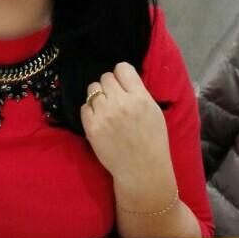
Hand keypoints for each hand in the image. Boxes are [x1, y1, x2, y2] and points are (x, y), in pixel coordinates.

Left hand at [80, 63, 173, 189]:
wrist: (141, 169)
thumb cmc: (152, 140)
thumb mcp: (154, 111)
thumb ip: (139, 93)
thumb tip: (123, 79)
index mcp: (139, 98)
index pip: (122, 68)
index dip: (121, 75)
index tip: (122, 83)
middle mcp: (121, 103)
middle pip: (105, 77)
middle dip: (109, 86)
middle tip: (114, 99)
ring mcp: (104, 115)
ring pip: (92, 89)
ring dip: (98, 97)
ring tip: (105, 109)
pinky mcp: (91, 127)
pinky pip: (84, 107)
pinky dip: (90, 111)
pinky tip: (99, 120)